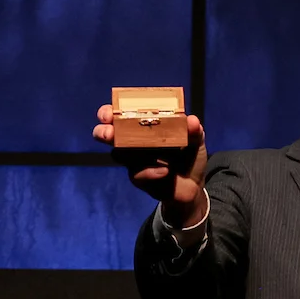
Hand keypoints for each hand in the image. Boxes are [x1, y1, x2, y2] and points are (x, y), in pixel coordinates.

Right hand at [94, 104, 207, 221]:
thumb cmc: (189, 157)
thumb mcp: (195, 141)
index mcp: (144, 126)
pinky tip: (165, 171)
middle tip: (108, 133)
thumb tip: (192, 121)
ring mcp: (133, 161)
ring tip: (131, 148)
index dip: (109, 113)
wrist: (193, 186)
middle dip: (104, 132)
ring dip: (123, 151)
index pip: (121, 115)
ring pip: (118, 154)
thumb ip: (194, 131)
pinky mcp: (138, 178)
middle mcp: (134, 141)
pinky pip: (137, 173)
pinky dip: (151, 171)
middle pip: (108, 135)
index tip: (108, 113)